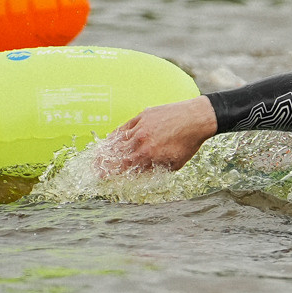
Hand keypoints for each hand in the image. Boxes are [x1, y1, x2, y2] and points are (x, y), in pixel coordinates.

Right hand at [101, 96, 218, 173]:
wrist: (197, 118)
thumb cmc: (188, 143)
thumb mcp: (174, 163)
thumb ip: (156, 170)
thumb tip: (141, 175)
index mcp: (148, 154)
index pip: (123, 166)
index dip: (109, 171)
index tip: (100, 176)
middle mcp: (141, 140)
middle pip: (116, 153)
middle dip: (103, 162)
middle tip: (94, 168)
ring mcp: (141, 126)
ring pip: (119, 139)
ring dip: (108, 148)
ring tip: (98, 156)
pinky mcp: (143, 115)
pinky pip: (125, 126)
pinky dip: (117, 134)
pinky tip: (110, 138)